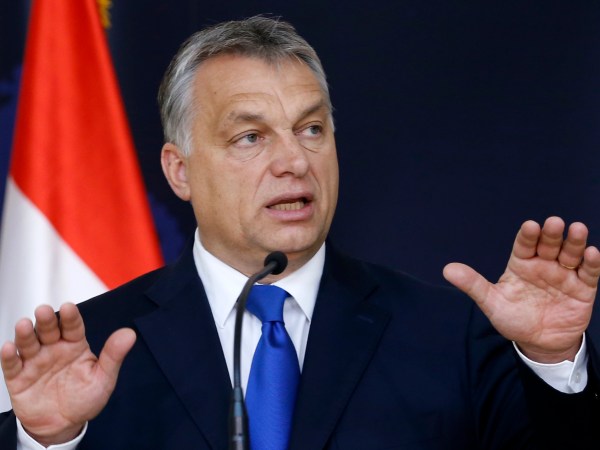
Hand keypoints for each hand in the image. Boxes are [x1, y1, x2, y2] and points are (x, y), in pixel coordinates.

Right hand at [0, 303, 134, 445]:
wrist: (63, 425)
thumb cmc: (85, 398)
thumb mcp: (103, 378)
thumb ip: (114, 356)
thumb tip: (129, 334)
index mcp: (75, 345)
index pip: (73, 327)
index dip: (71, 317)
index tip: (69, 307)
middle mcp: (54, 349)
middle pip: (49, 330)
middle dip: (46, 320)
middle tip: (44, 311)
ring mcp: (35, 362)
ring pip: (29, 343)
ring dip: (25, 334)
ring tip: (24, 325)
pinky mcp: (19, 378)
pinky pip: (12, 365)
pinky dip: (9, 356)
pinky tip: (9, 348)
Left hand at [443, 217, 599, 362]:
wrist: (539, 344)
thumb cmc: (513, 319)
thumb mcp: (492, 303)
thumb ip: (473, 285)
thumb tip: (447, 270)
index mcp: (521, 264)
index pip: (524, 245)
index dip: (527, 236)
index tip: (530, 226)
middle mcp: (543, 265)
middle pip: (548, 245)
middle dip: (551, 234)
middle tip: (553, 223)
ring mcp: (563, 275)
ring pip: (570, 254)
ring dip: (574, 242)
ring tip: (577, 229)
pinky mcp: (582, 289)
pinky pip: (588, 273)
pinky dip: (591, 263)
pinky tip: (592, 253)